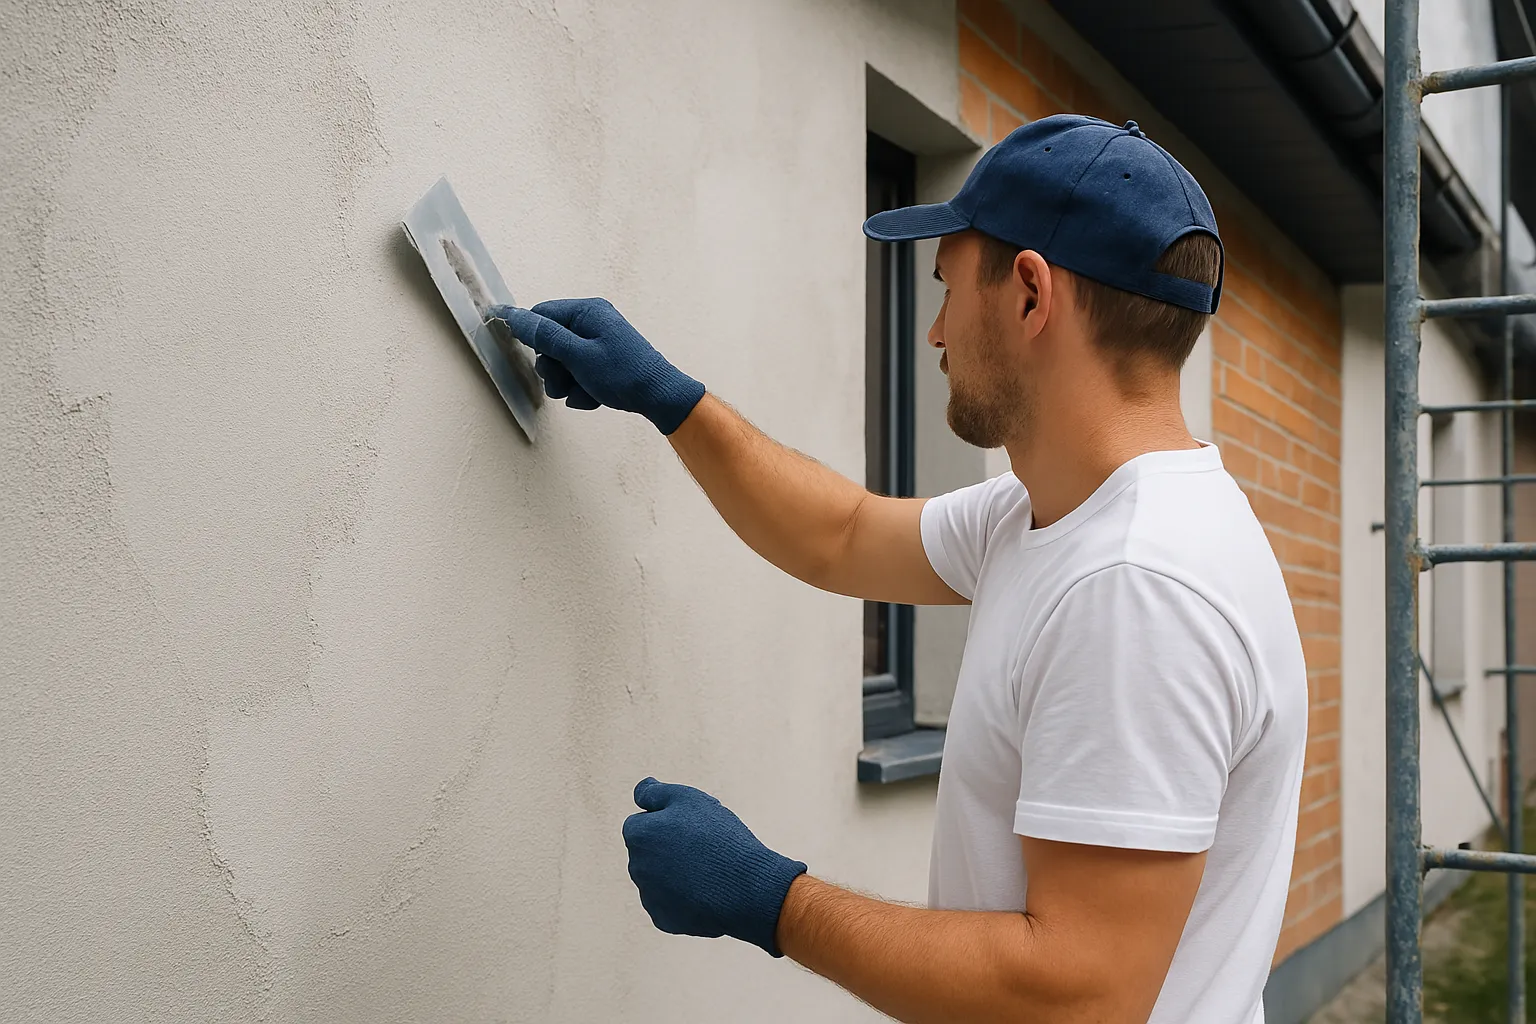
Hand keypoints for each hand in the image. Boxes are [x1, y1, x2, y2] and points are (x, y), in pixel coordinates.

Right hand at [489, 299, 705, 433]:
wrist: (660, 398)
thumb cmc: (625, 374)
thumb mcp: (578, 355)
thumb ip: (545, 336)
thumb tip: (514, 315)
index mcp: (587, 311)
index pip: (541, 314)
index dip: (533, 338)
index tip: (538, 357)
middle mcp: (593, 322)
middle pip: (550, 342)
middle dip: (553, 368)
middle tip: (564, 381)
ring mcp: (598, 342)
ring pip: (562, 362)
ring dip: (566, 382)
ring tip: (582, 391)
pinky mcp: (603, 362)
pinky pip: (578, 374)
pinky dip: (581, 388)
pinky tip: (595, 396)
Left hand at [622, 777, 806, 955]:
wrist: (746, 888)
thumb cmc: (719, 838)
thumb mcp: (689, 799)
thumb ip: (656, 792)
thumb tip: (640, 791)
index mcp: (638, 835)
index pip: (643, 821)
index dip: (669, 820)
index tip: (694, 825)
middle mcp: (635, 866)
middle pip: (650, 851)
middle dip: (668, 847)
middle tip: (704, 846)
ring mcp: (648, 896)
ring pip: (659, 877)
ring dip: (675, 872)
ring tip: (710, 869)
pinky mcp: (663, 920)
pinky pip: (670, 903)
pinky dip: (684, 897)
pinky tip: (708, 891)